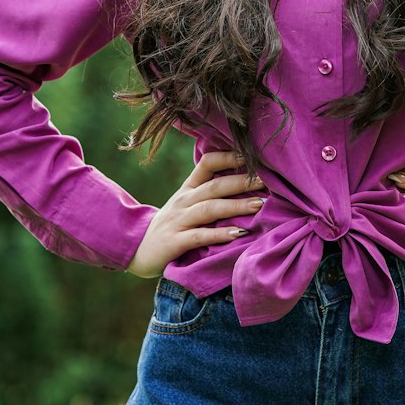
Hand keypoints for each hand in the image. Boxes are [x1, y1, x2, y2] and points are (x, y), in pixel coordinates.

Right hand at [126, 150, 267, 278]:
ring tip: (259, 205)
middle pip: (215, 186)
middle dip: (242, 182)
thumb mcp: (186, 203)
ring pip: (209, 208)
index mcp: (188, 188)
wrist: (137, 249)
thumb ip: (209, 191)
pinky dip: (219, 234)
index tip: (253, 155)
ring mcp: (178, 220)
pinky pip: (199, 235)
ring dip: (236, 205)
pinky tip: (238, 234)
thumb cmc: (172, 225)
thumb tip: (245, 179)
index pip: (207, 163)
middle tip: (267, 181)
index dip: (229, 157)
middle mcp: (183, 201)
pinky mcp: (174, 242)